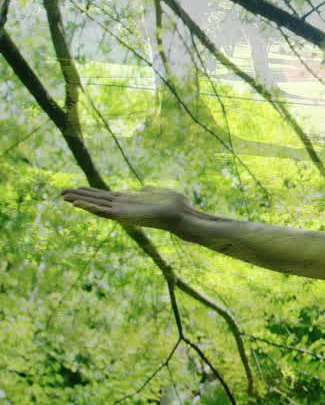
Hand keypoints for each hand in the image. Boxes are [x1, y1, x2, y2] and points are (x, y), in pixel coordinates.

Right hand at [61, 186, 191, 229]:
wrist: (182, 215)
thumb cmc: (174, 205)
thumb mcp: (157, 193)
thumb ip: (148, 191)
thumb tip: (143, 189)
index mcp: (130, 200)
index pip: (106, 196)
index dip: (91, 192)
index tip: (77, 188)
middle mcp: (124, 207)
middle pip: (97, 200)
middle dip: (80, 196)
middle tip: (62, 192)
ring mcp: (123, 212)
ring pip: (97, 206)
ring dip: (81, 201)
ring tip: (65, 197)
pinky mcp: (125, 216)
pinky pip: (104, 212)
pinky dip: (90, 207)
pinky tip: (78, 203)